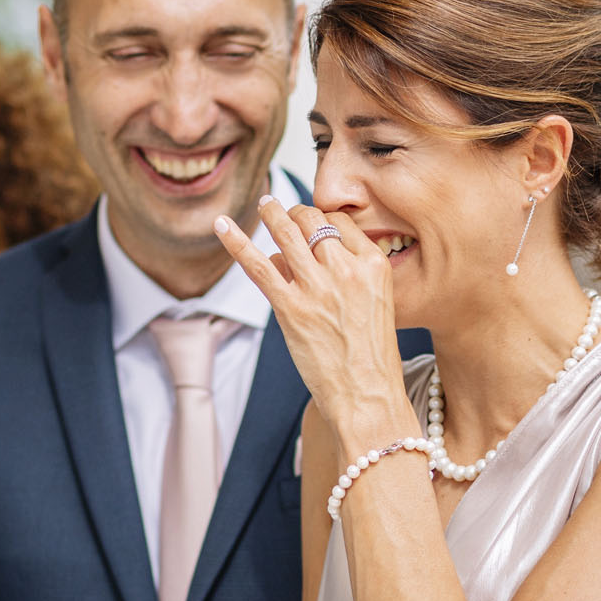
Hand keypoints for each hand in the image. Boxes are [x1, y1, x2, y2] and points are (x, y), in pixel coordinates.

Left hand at [214, 198, 417, 447]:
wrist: (368, 396)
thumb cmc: (372, 357)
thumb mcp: (379, 304)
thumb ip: (349, 276)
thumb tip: (299, 259)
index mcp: (374, 266)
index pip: (341, 222)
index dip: (322, 219)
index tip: (310, 223)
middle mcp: (346, 270)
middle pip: (313, 221)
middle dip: (295, 212)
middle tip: (284, 212)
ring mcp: (317, 287)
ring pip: (285, 234)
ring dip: (270, 214)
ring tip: (263, 204)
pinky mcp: (290, 308)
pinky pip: (258, 266)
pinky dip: (236, 242)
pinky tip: (221, 225)